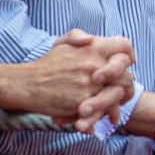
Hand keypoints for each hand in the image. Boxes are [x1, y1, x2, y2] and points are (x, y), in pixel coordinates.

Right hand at [20, 29, 135, 130]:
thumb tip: (92, 38)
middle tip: (125, 91)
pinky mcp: (82, 102)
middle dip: (128, 84)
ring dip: (120, 102)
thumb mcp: (61, 42)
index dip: (129, 54)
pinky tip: (108, 118)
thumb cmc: (46, 65)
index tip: (128, 63)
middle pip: (127, 74)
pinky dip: (108, 114)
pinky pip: (104, 109)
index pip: (124, 46)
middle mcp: (94, 64)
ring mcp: (89, 84)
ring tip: (117, 108)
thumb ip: (78, 36)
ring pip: (119, 93)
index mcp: (91, 48)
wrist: (26, 84)